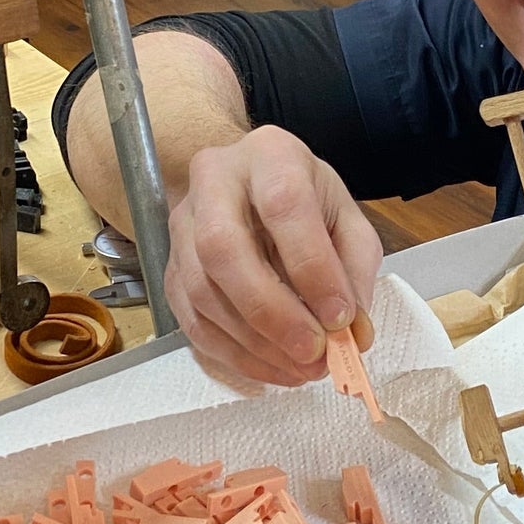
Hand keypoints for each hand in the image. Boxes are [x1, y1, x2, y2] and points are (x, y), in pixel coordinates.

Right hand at [163, 126, 381, 385]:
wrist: (253, 187)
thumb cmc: (305, 201)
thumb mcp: (346, 220)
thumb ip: (354, 271)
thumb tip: (352, 332)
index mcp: (269, 155)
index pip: (284, 206)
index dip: (312, 267)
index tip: (341, 317)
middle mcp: (214, 182)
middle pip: (223, 248)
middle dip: (272, 312)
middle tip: (312, 351)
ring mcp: (182, 225)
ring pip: (202, 291)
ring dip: (254, 342)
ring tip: (301, 367)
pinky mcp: (170, 268)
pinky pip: (191, 320)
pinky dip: (234, 354)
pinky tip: (272, 367)